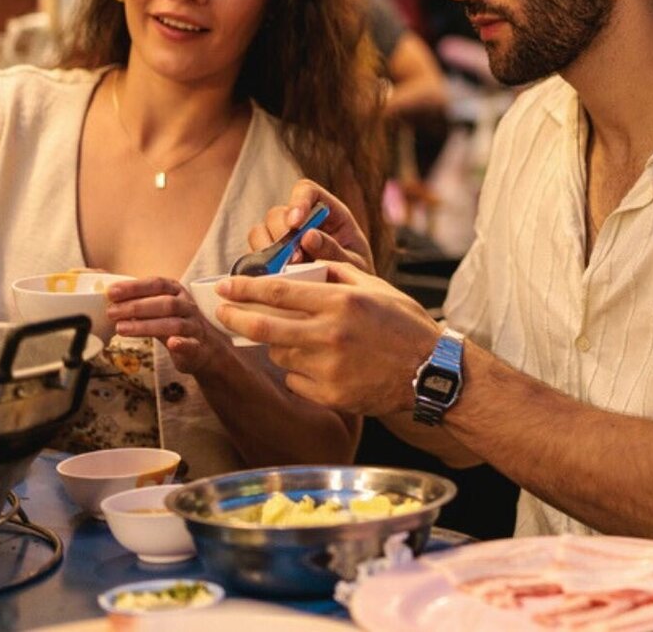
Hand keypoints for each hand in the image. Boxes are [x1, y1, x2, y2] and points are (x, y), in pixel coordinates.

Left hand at [105, 278, 235, 376]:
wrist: (206, 348)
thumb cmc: (175, 324)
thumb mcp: (159, 309)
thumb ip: (139, 303)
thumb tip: (109, 300)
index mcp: (176, 292)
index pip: (156, 284)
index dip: (134, 287)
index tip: (112, 292)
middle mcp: (187, 306)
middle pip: (165, 303)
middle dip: (136, 307)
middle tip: (112, 312)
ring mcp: (194, 326)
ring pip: (174, 324)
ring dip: (146, 326)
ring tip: (122, 329)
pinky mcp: (198, 347)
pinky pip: (191, 344)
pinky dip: (182, 344)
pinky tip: (171, 344)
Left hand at [214, 265, 438, 415]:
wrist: (431, 372)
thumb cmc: (404, 324)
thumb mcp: (375, 287)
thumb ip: (337, 272)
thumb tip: (305, 257)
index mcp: (340, 302)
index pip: (278, 292)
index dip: (244, 288)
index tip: (225, 286)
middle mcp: (330, 335)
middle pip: (263, 327)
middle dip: (235, 318)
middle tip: (221, 312)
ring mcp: (328, 369)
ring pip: (279, 355)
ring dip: (277, 345)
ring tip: (295, 339)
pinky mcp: (330, 396)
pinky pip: (295, 381)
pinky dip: (297, 371)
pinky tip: (315, 365)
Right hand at [247, 179, 373, 275]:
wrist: (349, 304)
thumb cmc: (357, 278)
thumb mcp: (354, 265)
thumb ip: (334, 251)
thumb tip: (309, 236)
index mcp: (328, 213)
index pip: (307, 191)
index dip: (298, 202)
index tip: (295, 223)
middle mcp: (301, 222)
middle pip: (277, 214)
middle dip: (281, 236)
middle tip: (293, 259)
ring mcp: (282, 241)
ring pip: (259, 233)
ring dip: (267, 252)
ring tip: (283, 272)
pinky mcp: (269, 260)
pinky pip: (253, 257)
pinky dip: (258, 267)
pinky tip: (271, 280)